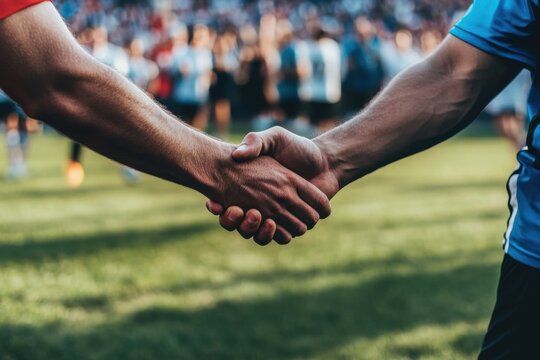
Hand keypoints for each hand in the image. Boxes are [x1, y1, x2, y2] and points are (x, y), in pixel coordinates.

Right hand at [207, 127, 339, 243]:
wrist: (326, 161)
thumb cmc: (299, 147)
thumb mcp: (274, 137)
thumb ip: (256, 142)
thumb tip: (236, 155)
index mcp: (255, 189)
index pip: (227, 204)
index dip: (219, 207)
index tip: (215, 204)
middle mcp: (266, 204)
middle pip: (242, 223)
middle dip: (235, 220)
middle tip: (234, 210)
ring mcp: (279, 215)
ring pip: (259, 233)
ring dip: (252, 228)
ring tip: (253, 213)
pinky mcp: (292, 224)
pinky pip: (279, 237)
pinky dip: (271, 233)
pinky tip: (268, 221)